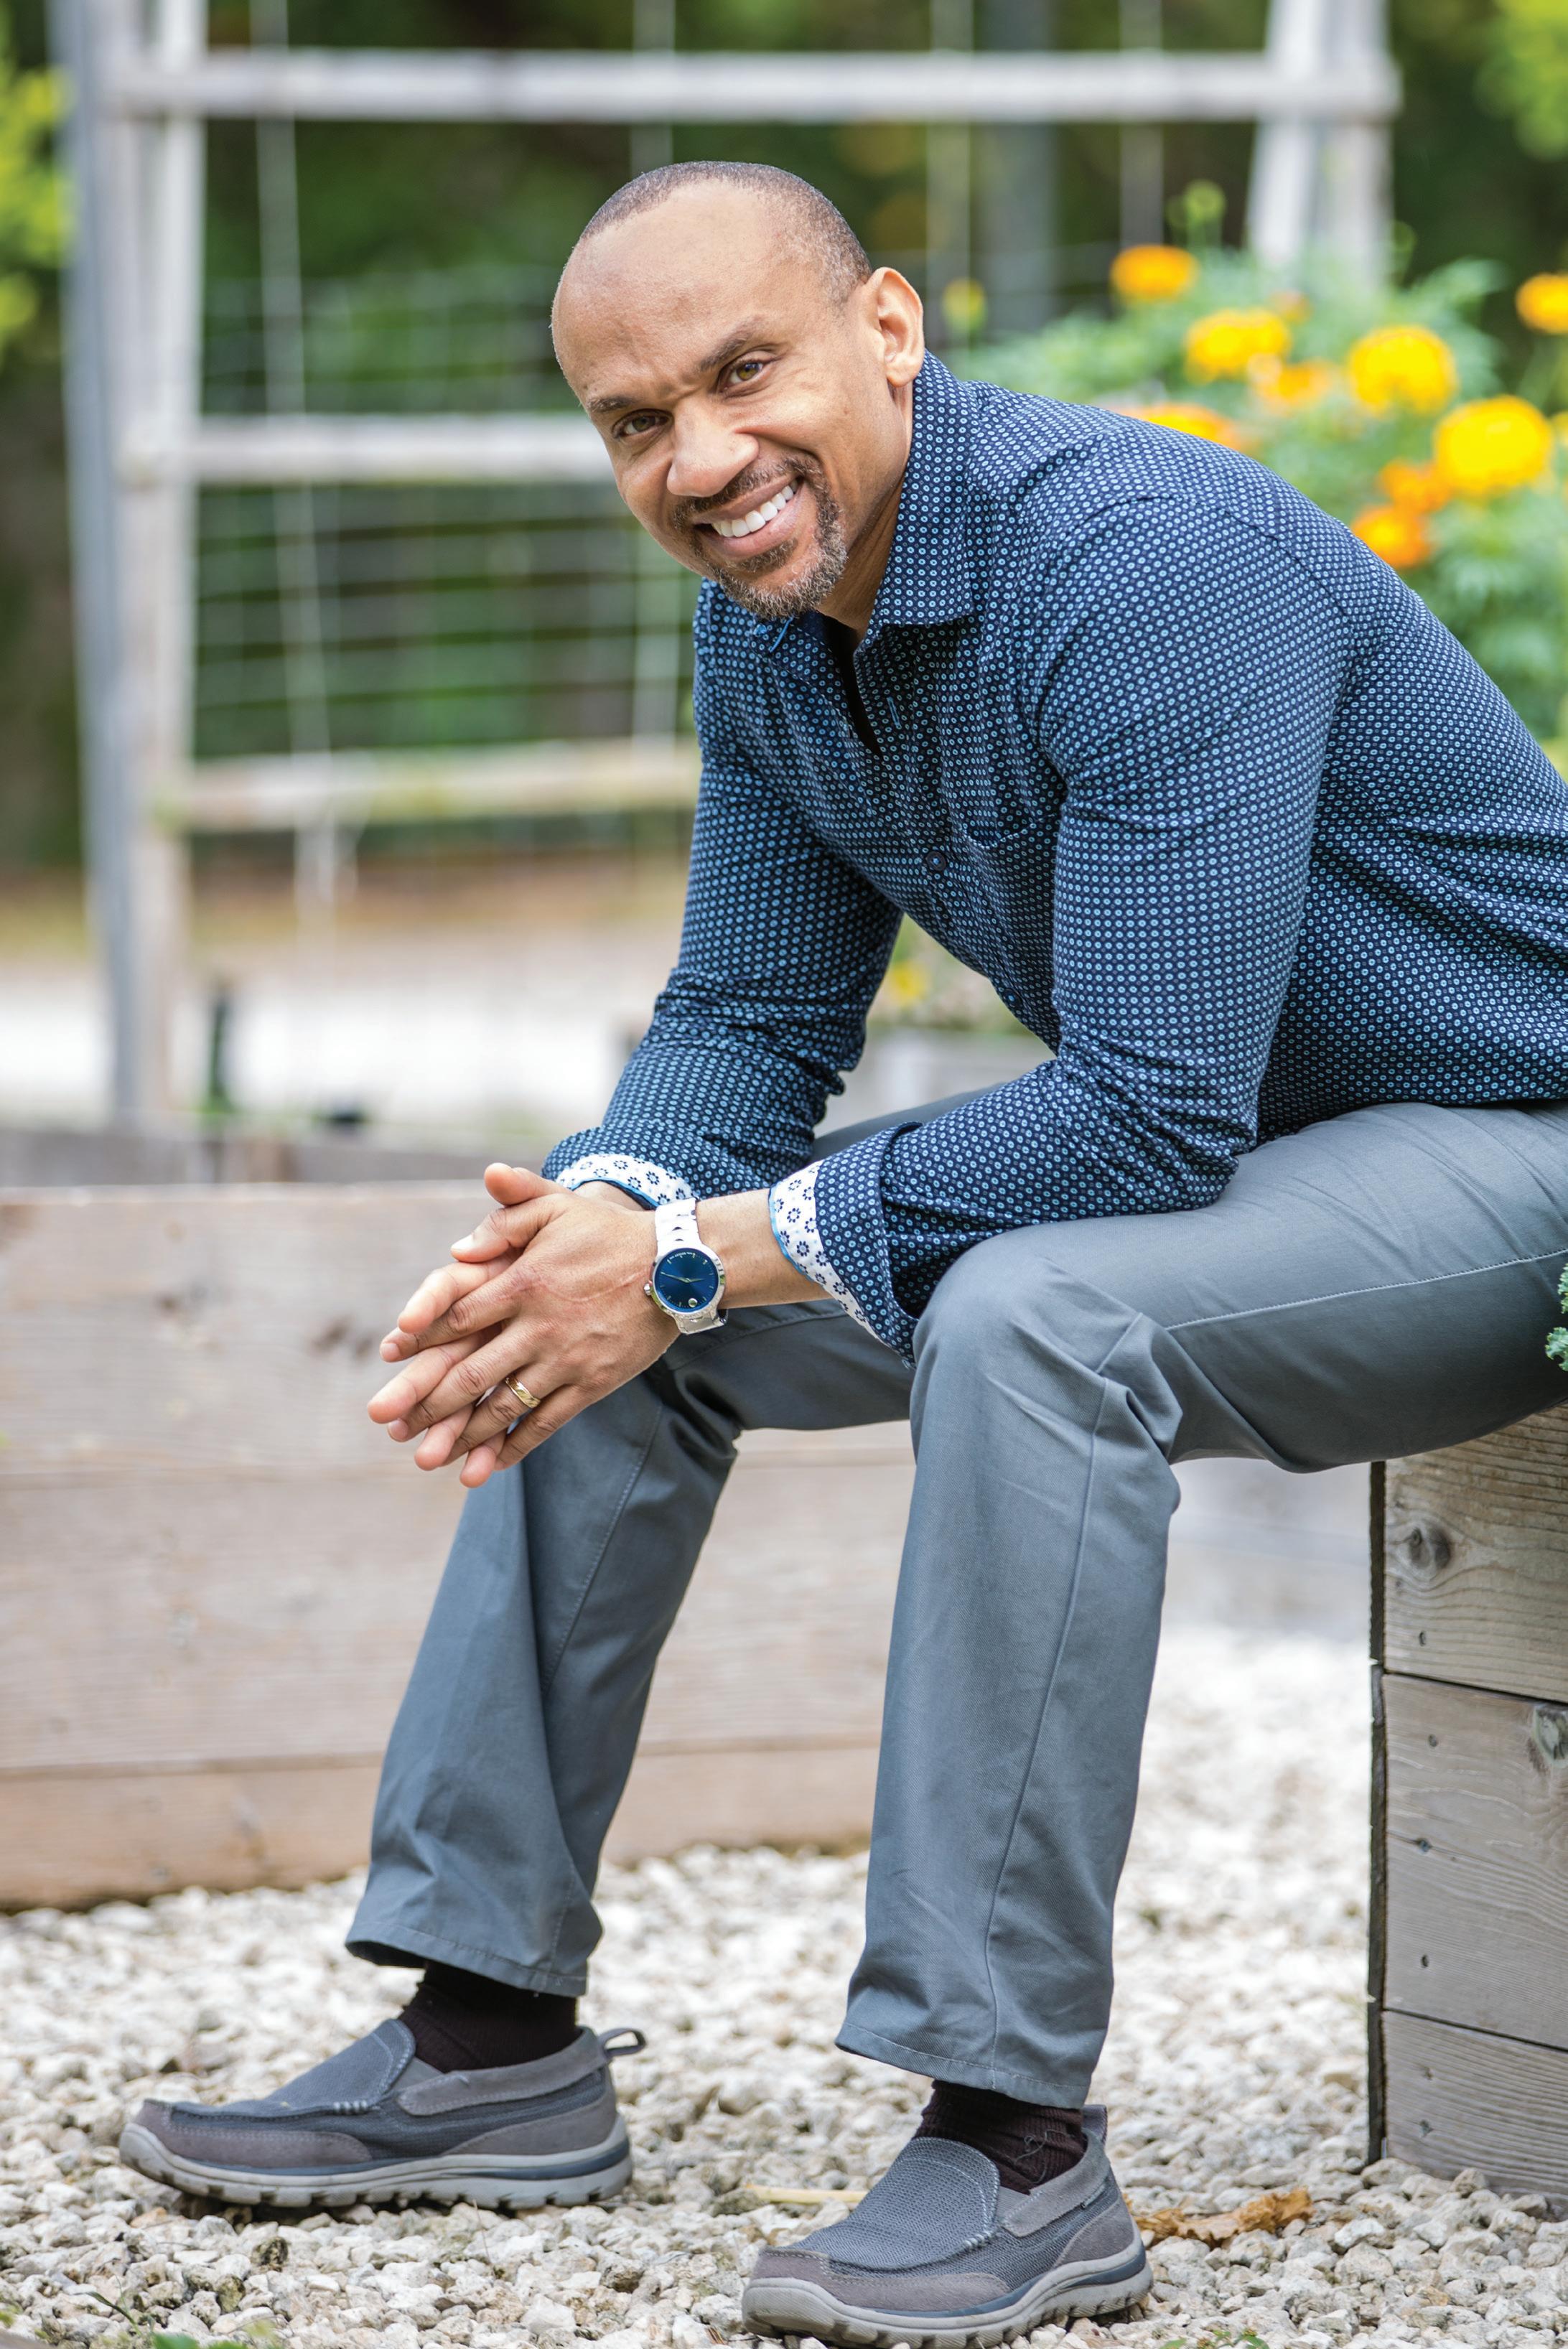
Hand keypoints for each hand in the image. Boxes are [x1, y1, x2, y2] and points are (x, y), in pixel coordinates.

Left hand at [368, 1165, 669, 1486]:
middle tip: (388, 1424)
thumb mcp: (558, 1205)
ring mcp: (565, 1361)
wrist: (676, 1267)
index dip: (418, 1337)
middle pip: (469, 1373)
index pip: (456, 1316)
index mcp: (523, 1283)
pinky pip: (546, 1423)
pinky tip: (489, 1464)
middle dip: (424, 1403)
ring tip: (428, 1456)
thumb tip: (459, 1246)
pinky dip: (514, 1445)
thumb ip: (508, 1211)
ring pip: (503, 1407)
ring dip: (461, 1435)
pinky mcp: (592, 1385)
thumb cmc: (609, 1234)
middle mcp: (538, 1328)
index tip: (388, 1355)